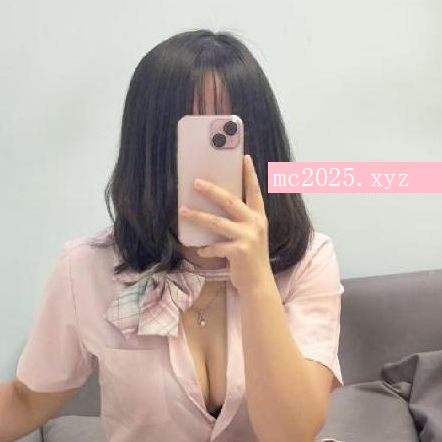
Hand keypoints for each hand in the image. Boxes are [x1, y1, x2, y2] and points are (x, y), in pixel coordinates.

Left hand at [178, 154, 274, 294]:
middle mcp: (255, 223)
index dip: (249, 174)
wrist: (258, 283)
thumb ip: (240, 220)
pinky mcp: (239, 251)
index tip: (244, 157)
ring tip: (183, 211)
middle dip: (211, 190)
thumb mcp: (251, 235)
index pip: (254, 191)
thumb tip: (215, 206)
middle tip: (196, 182)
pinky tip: (201, 250)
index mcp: (259, 216)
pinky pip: (215, 246)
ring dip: (197, 216)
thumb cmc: (250, 257)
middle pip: (230, 201)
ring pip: (216, 222)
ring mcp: (248, 237)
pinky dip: (206, 248)